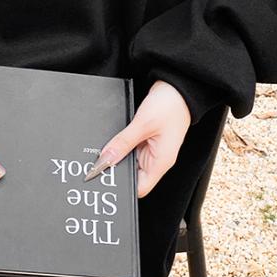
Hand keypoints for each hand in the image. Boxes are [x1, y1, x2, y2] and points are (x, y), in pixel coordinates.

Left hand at [87, 80, 190, 196]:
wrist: (178, 87)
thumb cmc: (170, 105)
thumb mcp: (143, 124)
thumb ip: (123, 142)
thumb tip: (105, 159)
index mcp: (161, 162)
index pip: (140, 188)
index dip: (123, 187)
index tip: (105, 180)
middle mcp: (157, 159)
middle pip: (133, 175)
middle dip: (117, 170)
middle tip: (98, 165)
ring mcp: (153, 149)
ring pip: (130, 161)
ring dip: (118, 157)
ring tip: (104, 151)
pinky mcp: (148, 139)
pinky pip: (131, 148)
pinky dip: (121, 146)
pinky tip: (113, 141)